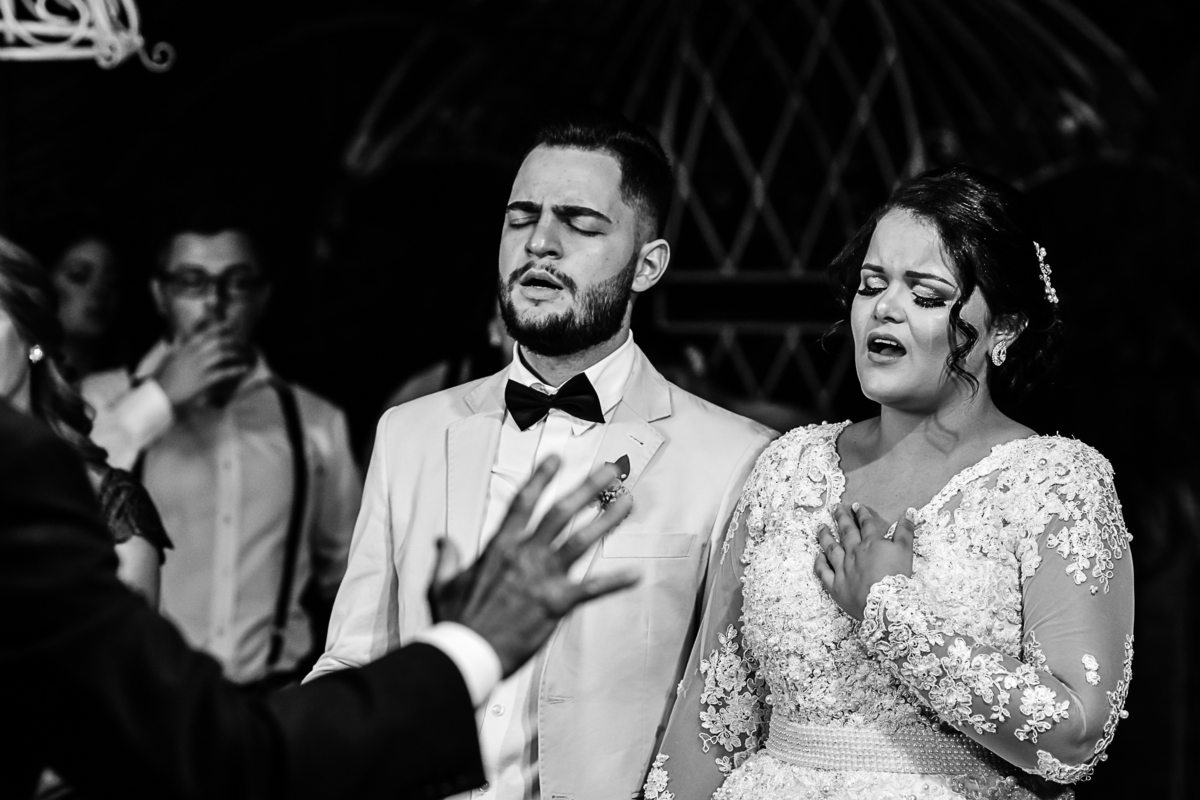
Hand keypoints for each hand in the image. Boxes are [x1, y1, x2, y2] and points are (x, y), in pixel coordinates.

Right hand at [153, 322, 251, 408]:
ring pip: (223, 355)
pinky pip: (224, 372)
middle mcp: (194, 354)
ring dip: (236, 354)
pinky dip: (236, 370)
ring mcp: (200, 367)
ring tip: (245, 355)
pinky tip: (244, 369)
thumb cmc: (165, 376)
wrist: (162, 394)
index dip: (218, 328)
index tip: (229, 325)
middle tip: (241, 342)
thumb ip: (177, 345)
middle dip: (232, 340)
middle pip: (217, 342)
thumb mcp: (169, 357)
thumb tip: (179, 336)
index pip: (204, 333)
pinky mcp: (205, 380)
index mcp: (186, 348)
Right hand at [429, 456, 637, 676]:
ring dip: (606, 519)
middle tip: (609, 472)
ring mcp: (542, 577)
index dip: (541, 478)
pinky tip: (635, 575)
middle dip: (587, 488)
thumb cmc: (455, 621)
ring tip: (627, 502)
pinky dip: (614, 582)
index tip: (556, 459)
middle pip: (561, 512)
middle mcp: (524, 554)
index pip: (523, 502)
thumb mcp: (442, 584)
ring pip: (581, 540)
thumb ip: (448, 559)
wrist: (465, 652)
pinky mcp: (556, 603)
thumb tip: (445, 542)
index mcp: (500, 547)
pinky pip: (591, 589)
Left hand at [814, 502, 914, 619]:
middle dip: (841, 518)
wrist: (885, 603)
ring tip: (821, 527)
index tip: (856, 505)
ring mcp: (843, 568)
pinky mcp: (836, 585)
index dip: (861, 513)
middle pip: (846, 532)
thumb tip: (909, 512)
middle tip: (836, 508)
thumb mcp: (905, 551)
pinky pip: (824, 571)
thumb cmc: (897, 577)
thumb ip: (906, 531)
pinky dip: (820, 563)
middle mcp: (854, 553)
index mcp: (871, 544)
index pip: (866, 524)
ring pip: (831, 548)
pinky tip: (819, 555)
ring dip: (826, 536)